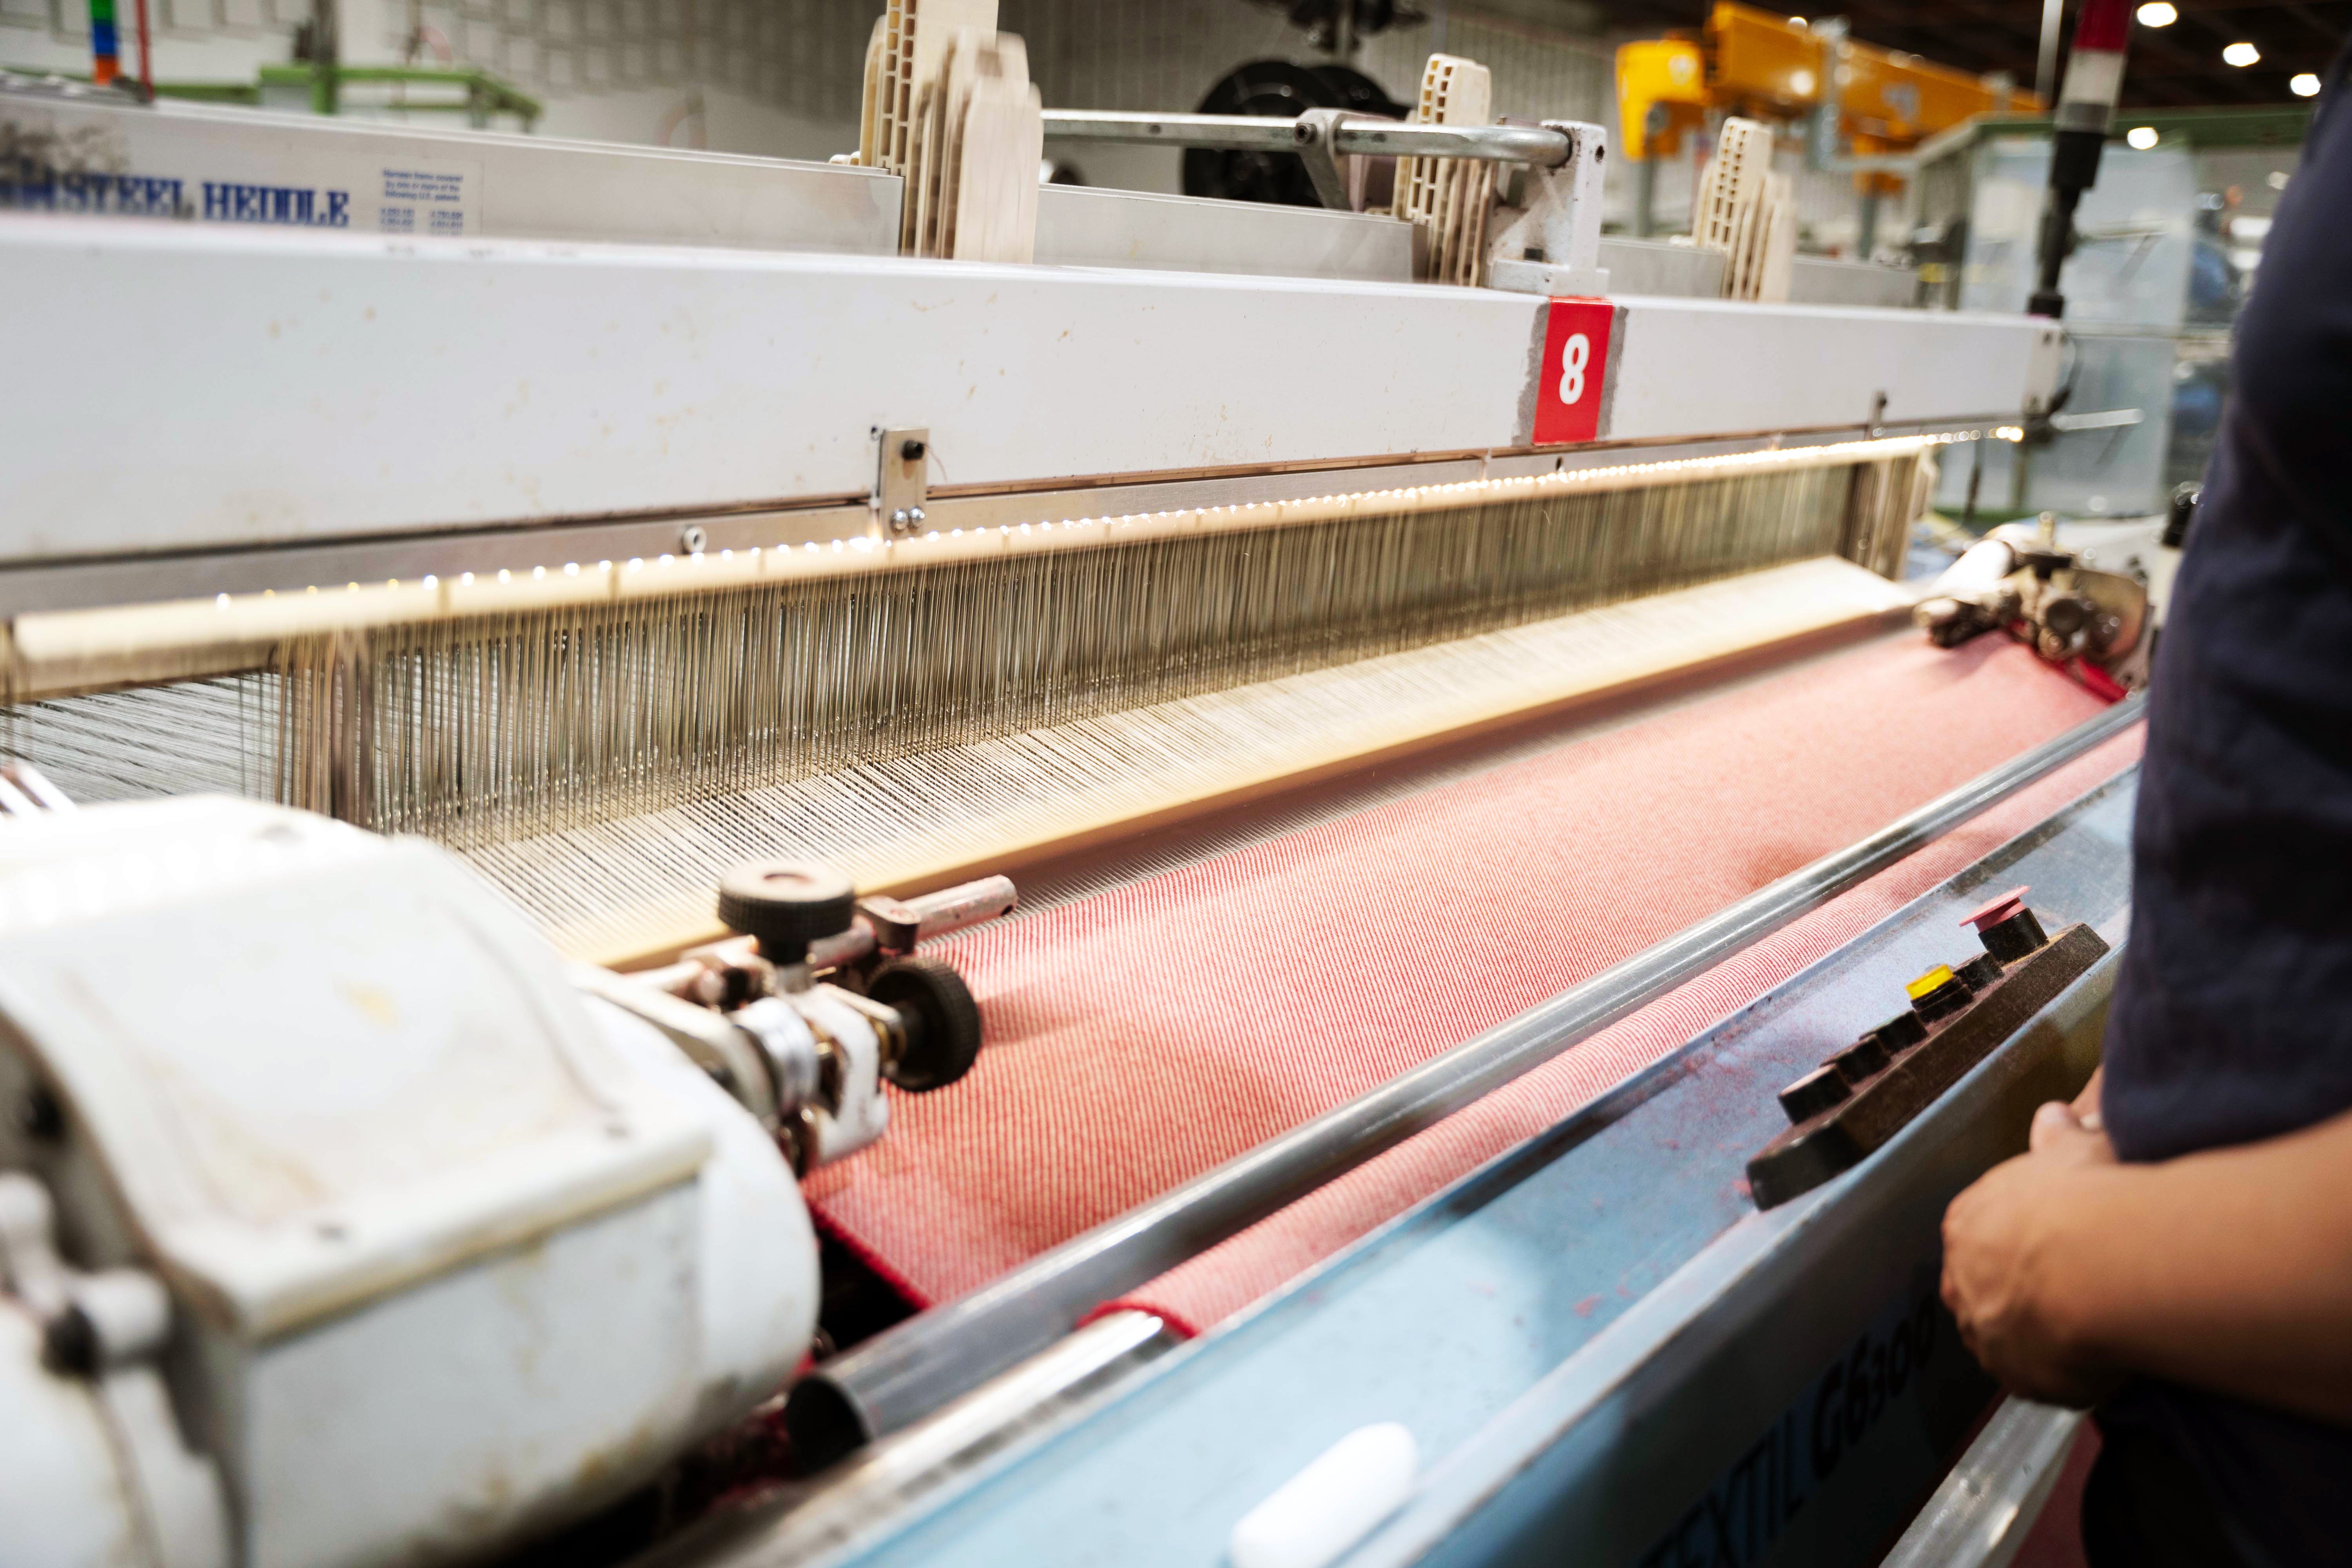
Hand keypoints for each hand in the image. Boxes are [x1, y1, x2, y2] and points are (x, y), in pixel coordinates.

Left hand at [1940, 1102, 2122, 1407]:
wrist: (2099, 1264)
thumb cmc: (2087, 1198)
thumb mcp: (2075, 1149)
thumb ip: (2059, 1135)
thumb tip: (2054, 1116)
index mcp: (1967, 1222)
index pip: (1981, 1236)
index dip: (2021, 1243)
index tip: (2056, 1248)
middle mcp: (1961, 1280)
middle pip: (1986, 1289)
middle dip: (2023, 1292)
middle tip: (2076, 1292)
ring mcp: (1983, 1334)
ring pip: (2008, 1338)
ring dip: (2040, 1337)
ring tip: (2092, 1329)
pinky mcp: (2016, 1378)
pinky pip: (2038, 1380)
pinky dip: (2065, 1375)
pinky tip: (2100, 1363)